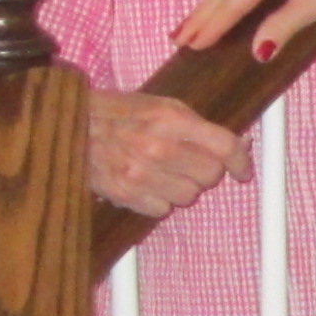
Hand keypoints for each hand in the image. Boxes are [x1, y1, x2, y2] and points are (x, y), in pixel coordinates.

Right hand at [86, 90, 242, 218]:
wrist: (73, 126)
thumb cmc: (120, 113)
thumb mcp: (162, 106)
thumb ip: (200, 126)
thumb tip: (240, 147)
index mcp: (169, 119)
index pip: (223, 146)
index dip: (240, 161)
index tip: (243, 169)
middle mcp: (156, 147)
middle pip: (210, 175)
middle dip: (206, 171)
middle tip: (189, 161)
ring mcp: (139, 174)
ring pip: (188, 196)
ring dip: (182, 186)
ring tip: (163, 170)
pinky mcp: (125, 194)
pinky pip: (162, 209)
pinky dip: (160, 199)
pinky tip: (147, 181)